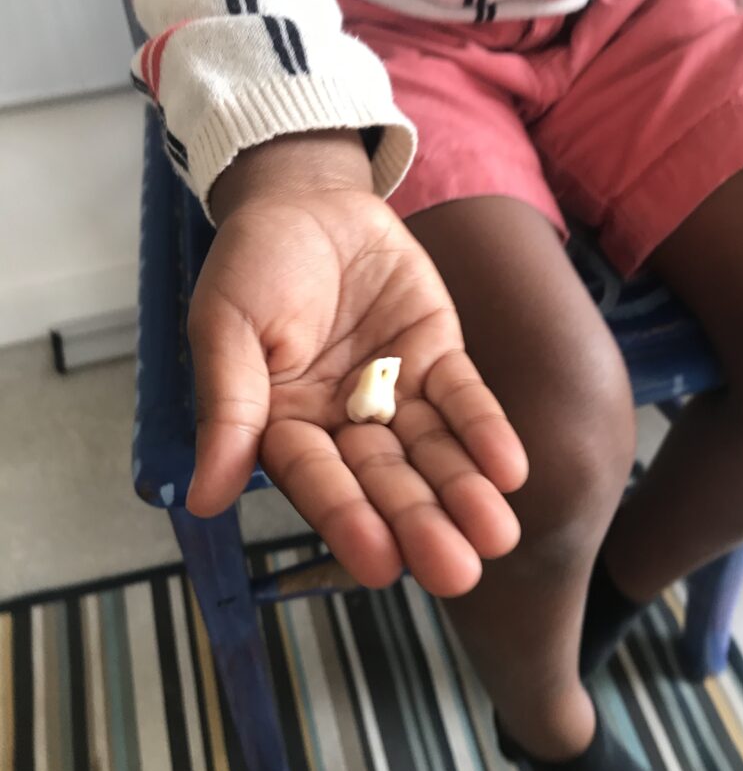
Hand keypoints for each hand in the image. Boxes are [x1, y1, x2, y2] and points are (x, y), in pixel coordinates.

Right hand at [187, 131, 527, 595]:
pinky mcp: (439, 357)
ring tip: (497, 534)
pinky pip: (464, 398)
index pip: (319, 480)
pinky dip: (486, 430)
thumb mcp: (226, 325)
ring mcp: (396, 393)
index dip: (348, 519)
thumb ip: (228, 407)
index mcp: (286, 426)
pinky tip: (511, 469)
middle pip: (385, 480)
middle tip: (457, 572)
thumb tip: (204, 497)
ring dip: (464, 491)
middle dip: (421, 523)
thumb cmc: (254, 262)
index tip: (379, 564)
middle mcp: (344, 423)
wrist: (308, 198)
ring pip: (432, 451)